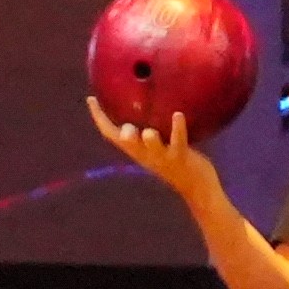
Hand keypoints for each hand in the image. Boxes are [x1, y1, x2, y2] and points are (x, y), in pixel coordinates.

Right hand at [87, 101, 219, 201]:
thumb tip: (148, 109)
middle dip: (123, 133)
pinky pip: (178, 140)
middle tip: (125, 126)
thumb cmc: (177, 164)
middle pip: (126, 143)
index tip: (91, 99)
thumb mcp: (157, 150)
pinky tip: (178, 115)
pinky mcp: (181, 157)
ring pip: (151, 146)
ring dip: (149, 138)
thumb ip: (148, 135)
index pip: (111, 135)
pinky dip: (178, 128)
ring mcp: (163, 156)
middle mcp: (146, 154)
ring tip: (148, 132)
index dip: (99, 118)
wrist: (197, 189)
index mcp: (136, 151)